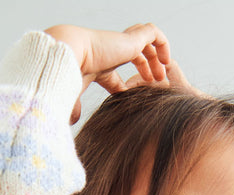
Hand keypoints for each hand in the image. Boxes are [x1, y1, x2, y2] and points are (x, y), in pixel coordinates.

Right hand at [45, 23, 171, 122]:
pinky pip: (153, 34)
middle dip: (146, 69)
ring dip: (155, 58)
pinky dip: (163, 44)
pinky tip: (166, 61)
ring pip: (145, 43)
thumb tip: (71, 121)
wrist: (69, 56)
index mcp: (98, 66)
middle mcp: (110, 52)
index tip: (131, 99)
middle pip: (133, 56)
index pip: (115, 76)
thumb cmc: (67, 76)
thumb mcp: (72, 97)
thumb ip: (74, 108)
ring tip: (162, 75)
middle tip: (155, 84)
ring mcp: (121, 43)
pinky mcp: (131, 38)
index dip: (125, 88)